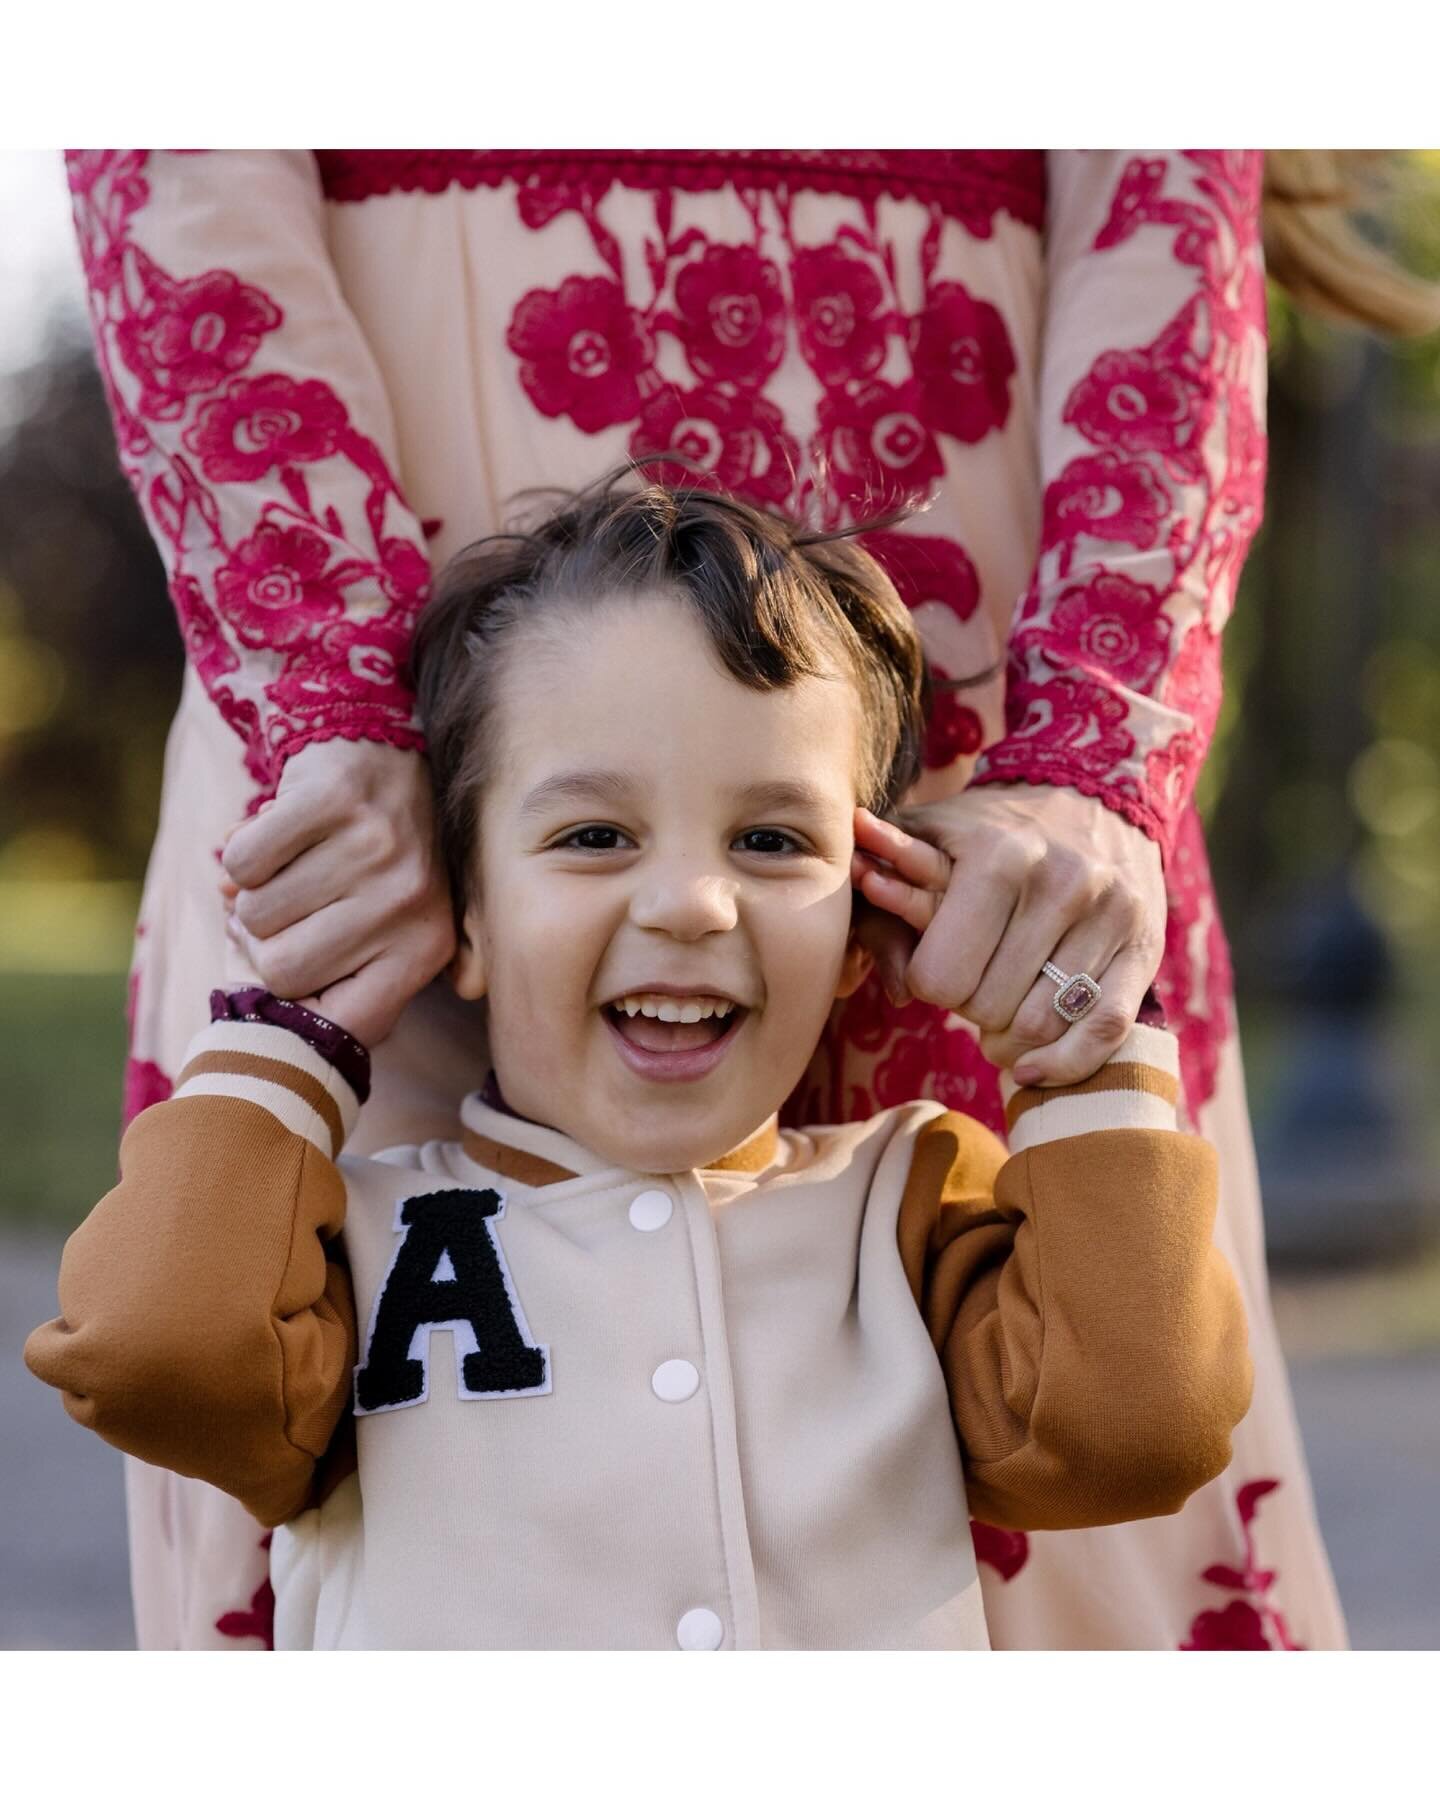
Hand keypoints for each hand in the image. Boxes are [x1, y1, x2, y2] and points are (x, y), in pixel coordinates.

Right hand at [220, 739, 456, 1047]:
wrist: (388, 755)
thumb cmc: (374, 862)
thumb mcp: (385, 932)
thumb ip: (350, 990)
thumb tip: (284, 1036)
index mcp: (425, 948)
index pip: (337, 1023)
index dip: (295, 1007)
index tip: (287, 980)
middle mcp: (408, 900)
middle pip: (282, 970)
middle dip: (264, 943)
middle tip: (283, 909)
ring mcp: (373, 846)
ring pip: (257, 913)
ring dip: (252, 895)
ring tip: (287, 869)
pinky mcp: (332, 797)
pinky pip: (244, 861)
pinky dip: (240, 852)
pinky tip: (273, 835)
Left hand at [850, 785, 1165, 1085]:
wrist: (1093, 799)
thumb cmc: (989, 831)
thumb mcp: (925, 841)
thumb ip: (886, 903)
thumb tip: (894, 987)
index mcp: (998, 855)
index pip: (941, 976)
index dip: (928, 985)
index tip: (935, 971)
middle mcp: (1061, 881)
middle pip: (988, 1006)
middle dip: (967, 1011)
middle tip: (969, 994)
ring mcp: (1109, 915)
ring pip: (1041, 1024)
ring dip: (1009, 1040)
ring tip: (997, 1020)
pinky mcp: (1143, 946)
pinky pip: (1104, 1030)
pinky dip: (1064, 1062)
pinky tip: (1031, 1066)